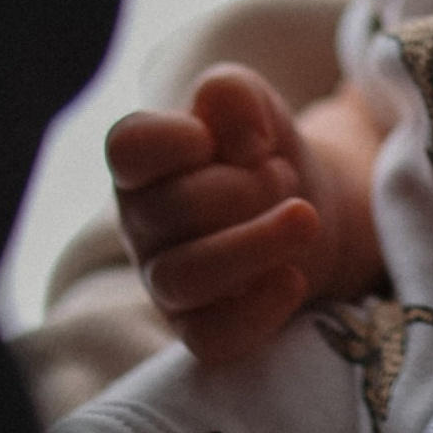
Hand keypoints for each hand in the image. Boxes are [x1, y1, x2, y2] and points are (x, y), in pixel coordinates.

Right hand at [108, 65, 360, 366]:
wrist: (305, 209)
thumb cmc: (261, 151)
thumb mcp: (251, 101)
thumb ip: (232, 94)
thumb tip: (242, 144)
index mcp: (142, 163)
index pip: (128, 148)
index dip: (175, 138)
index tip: (214, 136)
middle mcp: (142, 224)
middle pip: (175, 209)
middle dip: (245, 186)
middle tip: (282, 176)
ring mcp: (164, 282)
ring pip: (186, 278)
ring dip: (256, 243)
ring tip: (305, 218)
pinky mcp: (197, 328)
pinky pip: (211, 339)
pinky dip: (257, 310)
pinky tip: (294, 278)